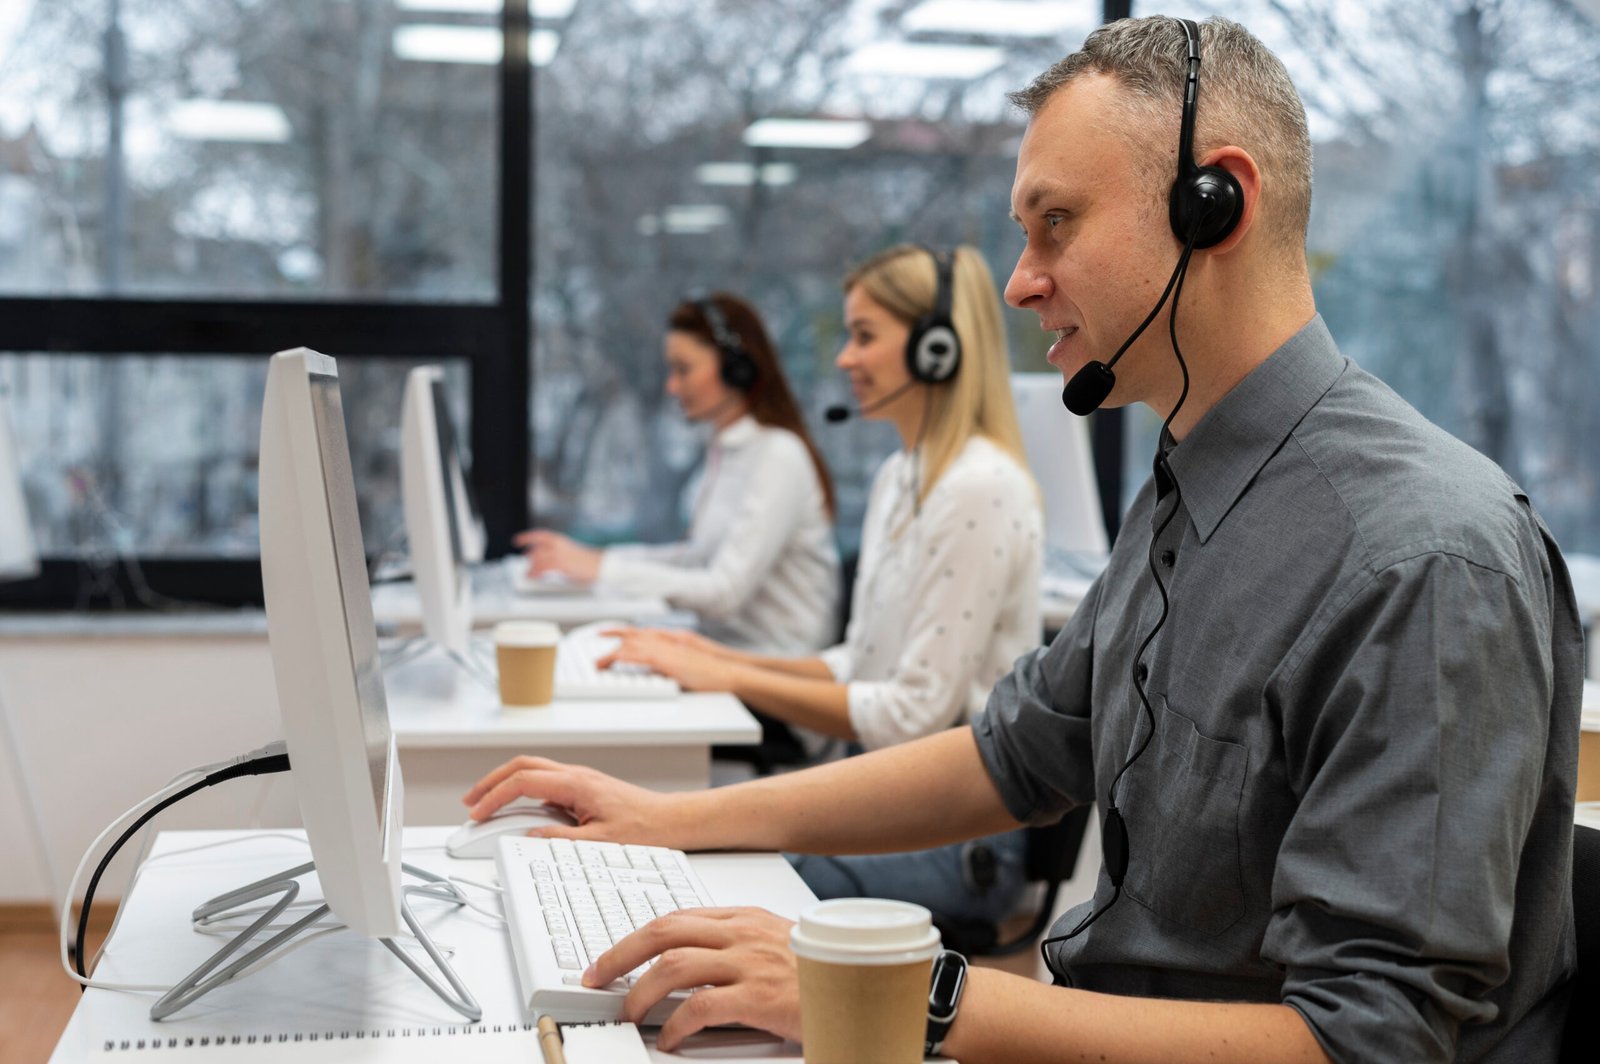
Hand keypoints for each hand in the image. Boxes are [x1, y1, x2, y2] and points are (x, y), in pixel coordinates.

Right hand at [460, 756, 674, 843]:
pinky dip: (523, 790)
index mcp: (577, 784)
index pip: (523, 781)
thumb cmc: (645, 829)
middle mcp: (576, 775)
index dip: (495, 796)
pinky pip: (544, 781)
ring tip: (486, 805)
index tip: (477, 813)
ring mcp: (578, 779)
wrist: (671, 820)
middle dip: (491, 781)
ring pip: (532, 770)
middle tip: (470, 802)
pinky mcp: (582, 787)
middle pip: (521, 765)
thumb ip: (561, 839)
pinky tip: (516, 809)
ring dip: (505, 784)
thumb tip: (529, 838)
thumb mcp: (600, 842)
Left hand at [513, 529, 600, 583]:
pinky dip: (535, 573)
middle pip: (536, 549)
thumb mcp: (572, 553)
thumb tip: (550, 563)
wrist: (600, 565)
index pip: (539, 535)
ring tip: (528, 575)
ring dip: (530, 568)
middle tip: (525, 565)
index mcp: (561, 540)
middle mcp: (557, 544)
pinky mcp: (559, 563)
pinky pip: (541, 568)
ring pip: (537, 559)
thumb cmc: (590, 562)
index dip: (526, 537)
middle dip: (528, 558)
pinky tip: (533, 576)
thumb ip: (560, 555)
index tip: (517, 540)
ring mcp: (558, 553)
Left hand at [584, 907, 800, 1050]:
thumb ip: (736, 945)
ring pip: (673, 967)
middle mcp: (742, 934)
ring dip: (640, 993)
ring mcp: (750, 963)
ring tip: (629, 1014)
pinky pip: (699, 1008)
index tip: (610, 958)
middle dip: (620, 954)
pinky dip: (674, 1025)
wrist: (862, 988)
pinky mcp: (758, 997)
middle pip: (663, 932)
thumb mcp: (775, 944)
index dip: (635, 938)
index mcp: (743, 919)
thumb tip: (689, 961)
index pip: (675, 919)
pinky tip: (668, 1039)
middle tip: (597, 979)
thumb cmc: (819, 972)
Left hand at [596, 628, 738, 691]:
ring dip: (614, 653)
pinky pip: (641, 657)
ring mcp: (668, 650)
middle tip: (597, 637)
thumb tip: (658, 669)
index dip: (625, 632)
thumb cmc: (712, 673)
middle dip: (613, 635)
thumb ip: (671, 664)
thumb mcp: (688, 666)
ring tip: (598, 662)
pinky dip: (626, 658)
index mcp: (673, 640)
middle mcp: (668, 641)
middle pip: (634, 635)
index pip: (643, 632)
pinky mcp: (669, 661)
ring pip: (634, 646)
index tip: (610, 633)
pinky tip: (614, 662)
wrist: (728, 673)